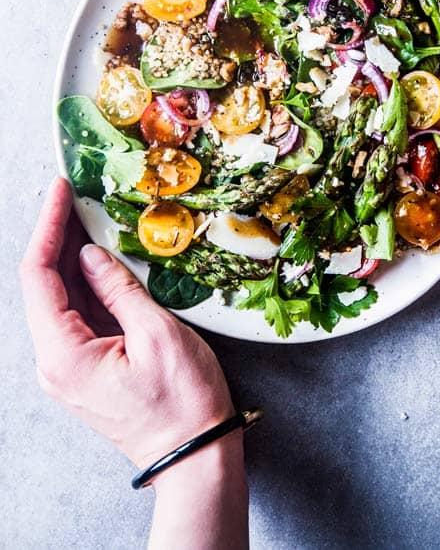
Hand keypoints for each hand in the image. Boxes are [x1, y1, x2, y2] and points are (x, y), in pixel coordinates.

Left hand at [20, 177, 247, 548]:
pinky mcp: (87, 367)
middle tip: (75, 194)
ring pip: (61, 299)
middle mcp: (55, 362)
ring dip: (71, 256)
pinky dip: (86, 282)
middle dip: (58, 236)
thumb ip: (117, 289)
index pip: (38, 277)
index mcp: (64, 355)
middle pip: (44, 286)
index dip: (48, 228)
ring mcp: (69, 367)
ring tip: (87, 214)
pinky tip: (100, 257)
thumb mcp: (156, 334)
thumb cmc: (182, 403)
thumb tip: (89, 254)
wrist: (194, 456)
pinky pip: (78, 315)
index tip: (60, 191)